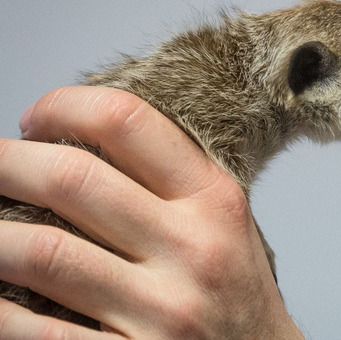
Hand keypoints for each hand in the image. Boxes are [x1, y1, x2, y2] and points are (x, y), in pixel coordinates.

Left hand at [0, 86, 303, 338]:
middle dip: (6, 163)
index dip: (65, 107)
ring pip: (42, 252)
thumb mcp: (224, 224)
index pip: (129, 123)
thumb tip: (67, 144)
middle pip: (72, 179)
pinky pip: (37, 329)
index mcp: (215, 201)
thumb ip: (169, 183)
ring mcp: (164, 311)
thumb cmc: (233, 294)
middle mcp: (194, 250)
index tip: (36, 120)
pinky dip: (0, 307)